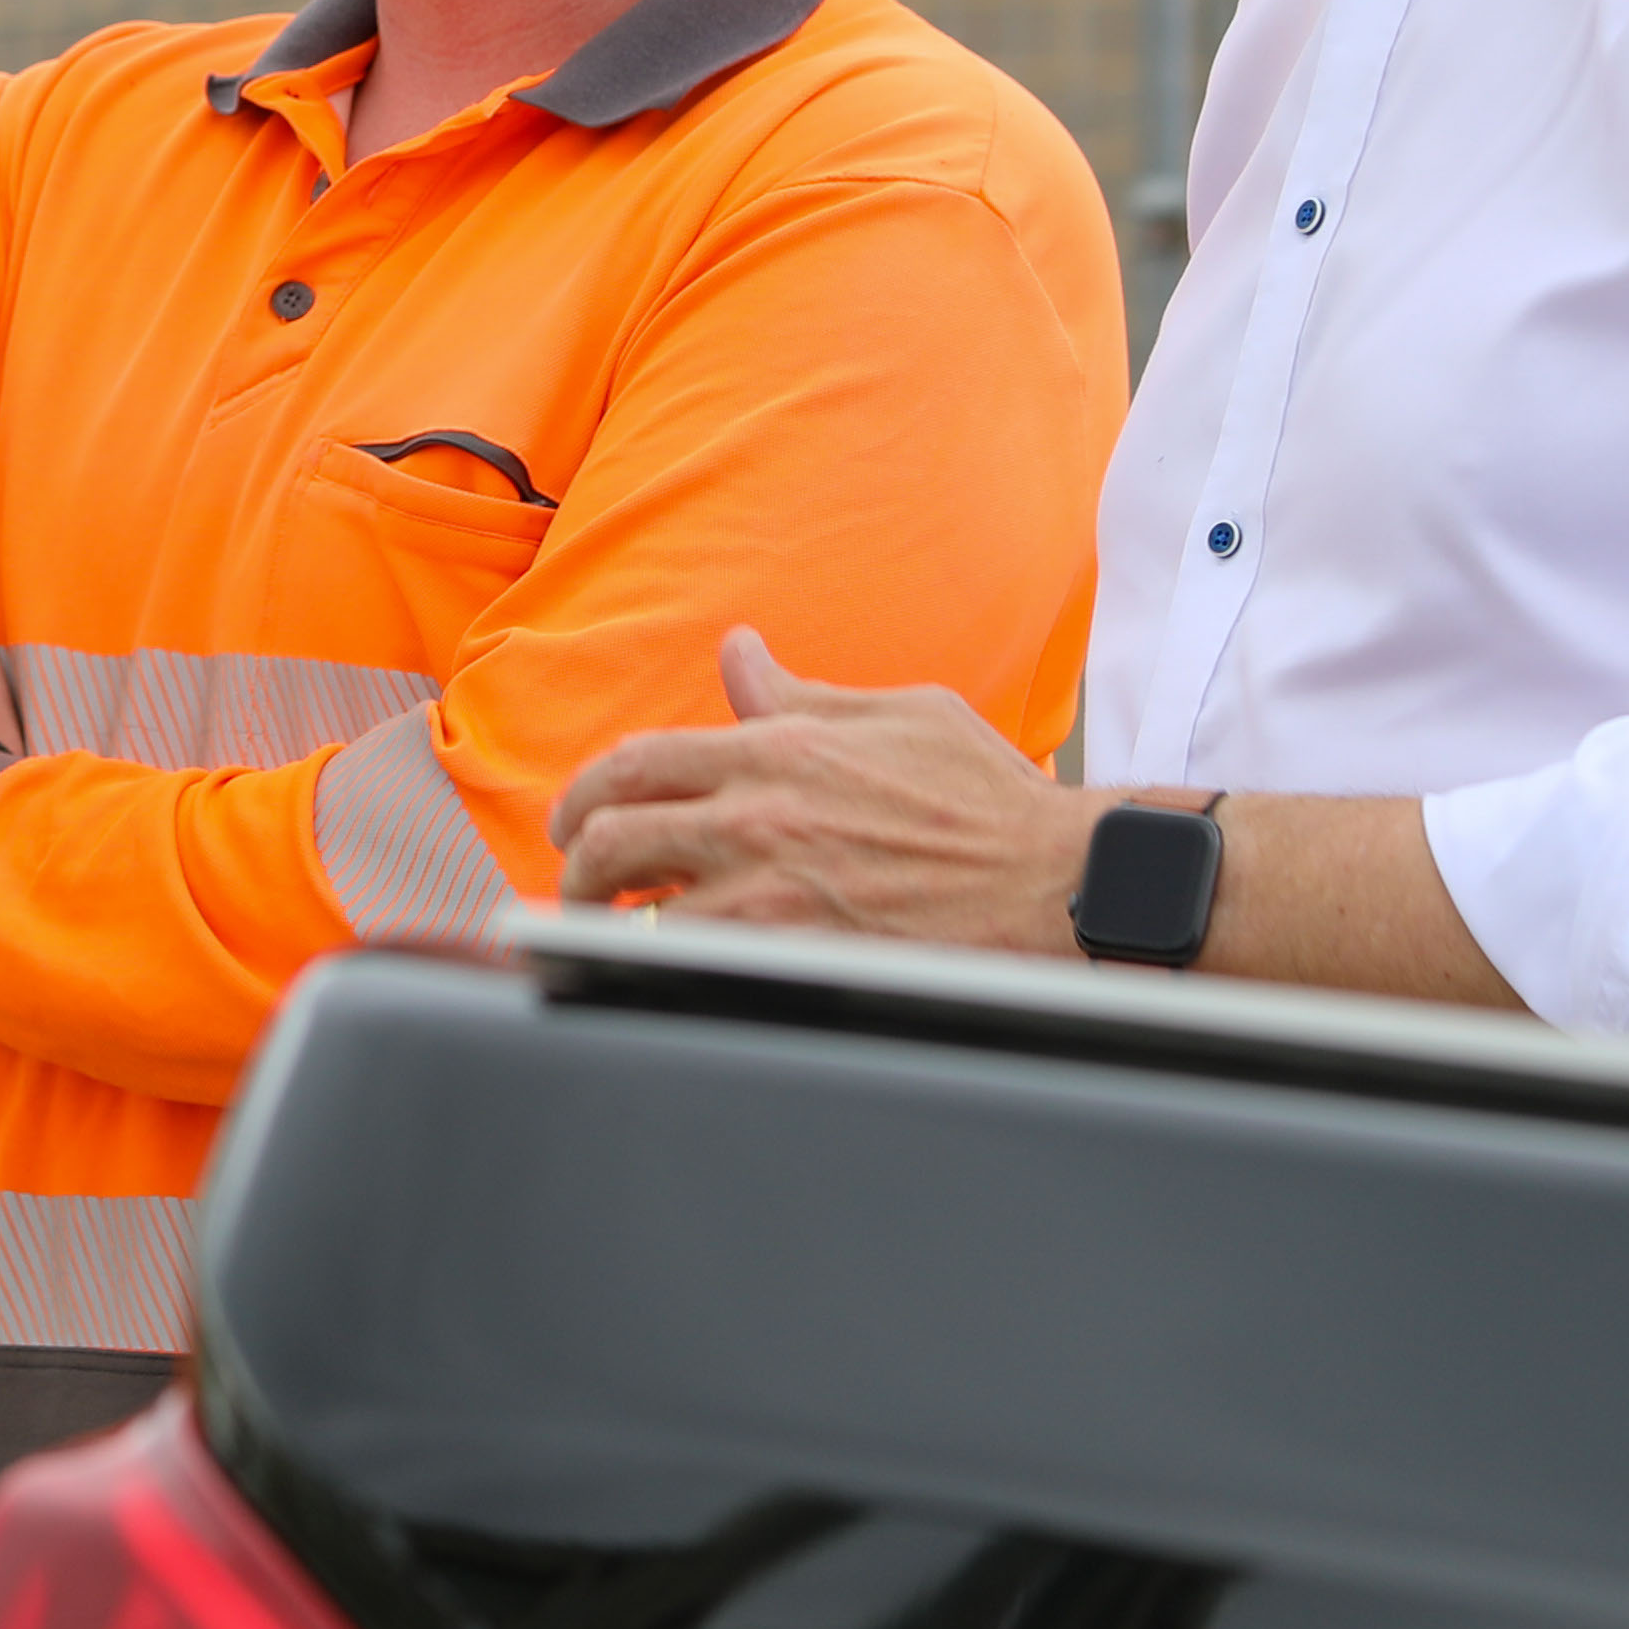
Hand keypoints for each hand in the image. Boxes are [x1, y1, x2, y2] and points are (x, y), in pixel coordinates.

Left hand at [547, 629, 1091, 950]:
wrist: (1052, 882)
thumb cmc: (987, 799)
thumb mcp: (895, 714)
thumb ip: (798, 695)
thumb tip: (739, 655)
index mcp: (777, 751)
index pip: (638, 763)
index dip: (587, 794)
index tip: (578, 818)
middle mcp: (758, 818)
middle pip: (613, 839)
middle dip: (575, 867)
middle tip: (575, 883)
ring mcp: (771, 897)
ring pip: (640, 915)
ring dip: (612, 928)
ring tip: (609, 938)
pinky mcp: (794, 960)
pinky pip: (693, 969)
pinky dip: (665, 970)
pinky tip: (665, 974)